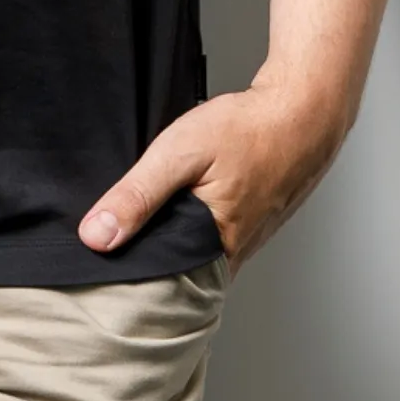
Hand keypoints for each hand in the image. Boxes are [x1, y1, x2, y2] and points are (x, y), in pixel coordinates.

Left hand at [76, 75, 350, 276]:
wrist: (302, 112)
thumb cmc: (247, 130)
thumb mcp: (179, 154)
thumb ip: (137, 196)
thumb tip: (97, 236)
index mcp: (215, 251)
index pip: (160, 288)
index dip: (128, 278)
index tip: (98, 269)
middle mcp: (232, 257)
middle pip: (176, 275)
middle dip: (146, 262)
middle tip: (111, 246)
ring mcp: (244, 242)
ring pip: (194, 257)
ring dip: (167, 244)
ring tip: (137, 227)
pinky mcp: (248, 226)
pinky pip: (209, 240)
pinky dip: (189, 229)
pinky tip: (175, 208)